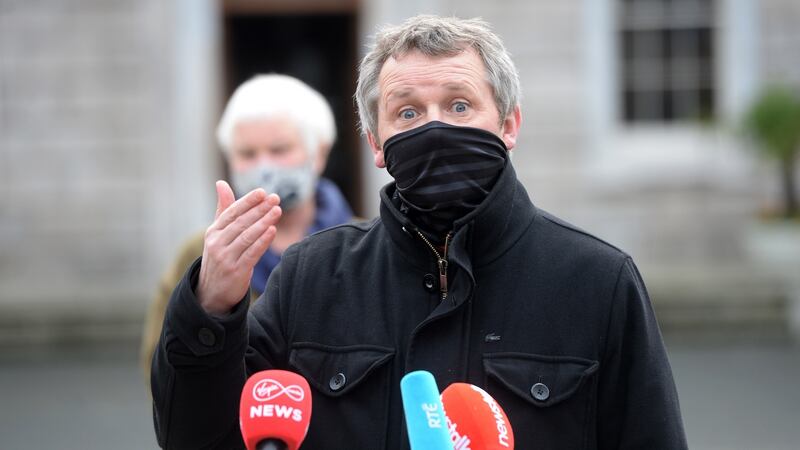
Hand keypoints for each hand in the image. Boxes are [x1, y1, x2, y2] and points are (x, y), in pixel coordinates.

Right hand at [197, 180, 281, 314]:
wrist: (211, 292)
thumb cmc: (220, 257)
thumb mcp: (218, 233)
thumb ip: (223, 209)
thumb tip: (221, 183)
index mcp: (213, 232)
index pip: (232, 212)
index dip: (247, 201)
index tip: (262, 192)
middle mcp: (217, 243)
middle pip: (241, 222)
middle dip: (259, 209)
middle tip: (275, 198)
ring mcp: (225, 258)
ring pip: (247, 237)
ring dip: (263, 222)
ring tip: (277, 211)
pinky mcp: (236, 271)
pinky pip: (251, 253)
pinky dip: (262, 242)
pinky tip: (272, 231)